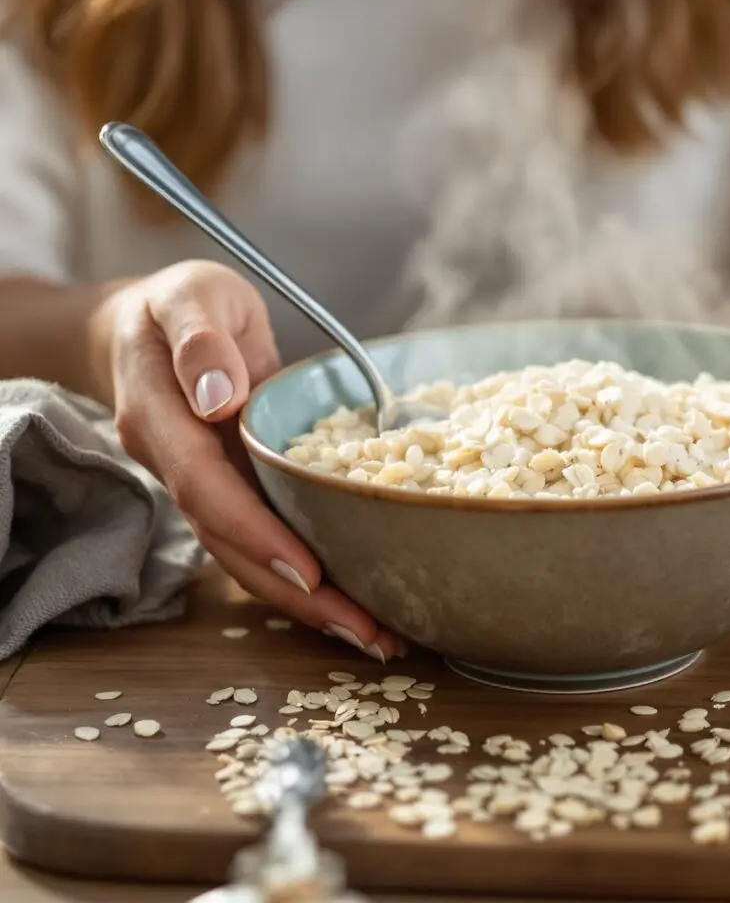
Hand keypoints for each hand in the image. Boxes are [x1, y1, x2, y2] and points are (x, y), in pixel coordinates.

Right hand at [94, 261, 403, 661]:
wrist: (149, 323)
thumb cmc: (178, 303)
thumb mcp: (191, 296)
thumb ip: (201, 341)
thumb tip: (221, 397)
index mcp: (160, 420)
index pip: (205, 489)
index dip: (255, 534)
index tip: (308, 571)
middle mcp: (176, 466)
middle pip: (230, 545)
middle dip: (297, 594)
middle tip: (366, 631)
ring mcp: (201, 486)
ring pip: (247, 558)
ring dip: (309, 603)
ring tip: (377, 636)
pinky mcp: (230, 493)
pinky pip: (264, 543)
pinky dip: (308, 578)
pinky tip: (359, 604)